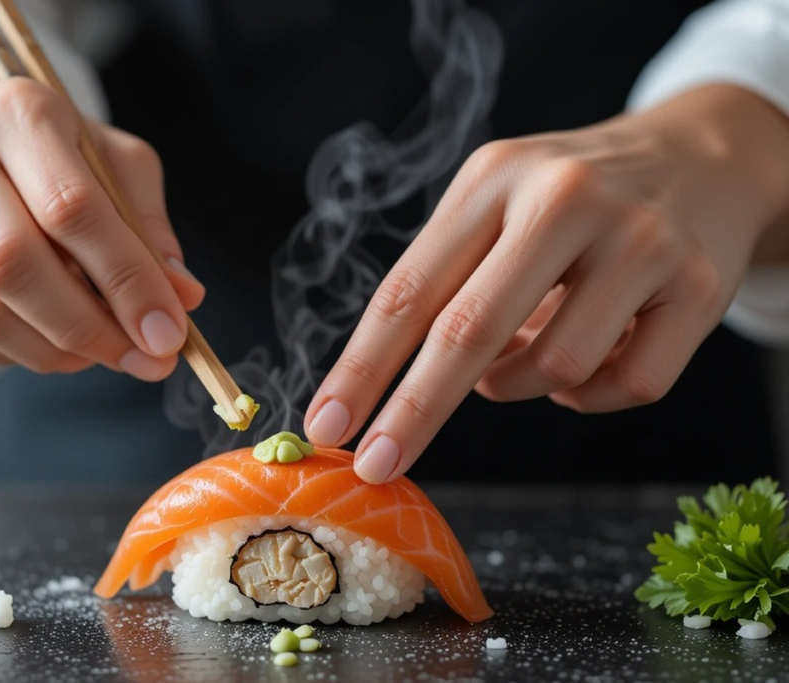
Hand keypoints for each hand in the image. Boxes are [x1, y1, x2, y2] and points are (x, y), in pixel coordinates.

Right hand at [0, 77, 203, 379]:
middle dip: (91, 329)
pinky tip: (59, 345)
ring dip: (58, 352)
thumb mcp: (116, 166)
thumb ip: (150, 228)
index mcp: (17, 113)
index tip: (169, 332)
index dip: (127, 280)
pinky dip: (21, 355)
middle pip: (13, 264)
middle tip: (146, 360)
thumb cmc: (61, 156)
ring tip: (107, 353)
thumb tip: (182, 298)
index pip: (72, 207)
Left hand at [305, 84, 788, 482]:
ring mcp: (639, 242)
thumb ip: (449, 280)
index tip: (326, 424)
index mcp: (495, 177)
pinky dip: (593, 394)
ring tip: (530, 350)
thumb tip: (404, 389)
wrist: (704, 157)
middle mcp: (566, 198)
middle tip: (375, 465)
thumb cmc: (572, 197)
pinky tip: (596, 350)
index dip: (362, 366)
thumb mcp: (498, 202)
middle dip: (413, 410)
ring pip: (552, 370)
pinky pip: (626, 388)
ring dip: (521, 385)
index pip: (409, 288)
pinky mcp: (698, 288)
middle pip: (469, 330)